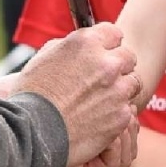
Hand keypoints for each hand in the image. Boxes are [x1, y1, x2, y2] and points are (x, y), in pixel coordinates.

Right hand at [16, 24, 139, 166]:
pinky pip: (128, 109)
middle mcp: (106, 63)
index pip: (114, 33)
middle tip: (104, 79)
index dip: (107, 44)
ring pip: (133, 83)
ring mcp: (117, 90)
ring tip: (101, 101)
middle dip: (118, 66)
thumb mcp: (44, 59)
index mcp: (86, 43)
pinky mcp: (122, 115)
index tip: (103, 54)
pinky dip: (117, 113)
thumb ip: (69, 47)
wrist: (33, 133)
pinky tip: (99, 119)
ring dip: (121, 89)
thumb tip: (81, 48)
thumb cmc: (32, 96)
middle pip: (128, 56)